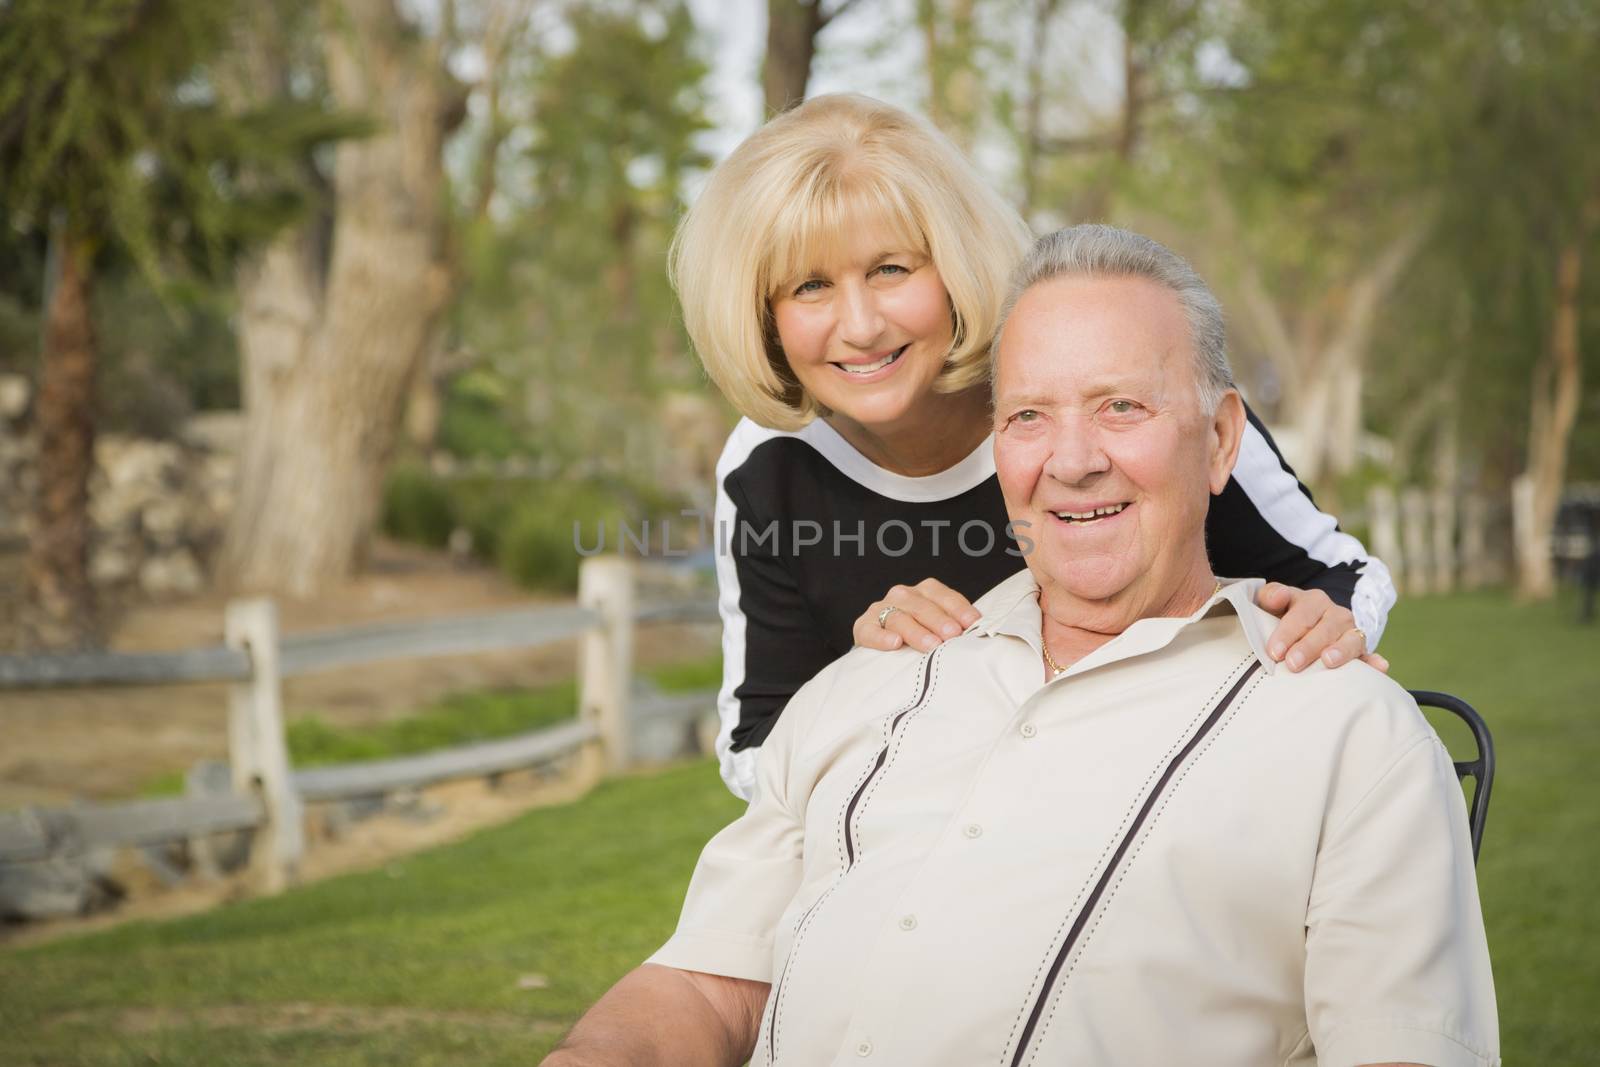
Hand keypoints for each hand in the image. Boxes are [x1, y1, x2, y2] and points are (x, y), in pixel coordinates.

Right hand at [854, 578, 980, 652]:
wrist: (882, 649)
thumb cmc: (917, 639)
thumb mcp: (937, 630)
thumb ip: (954, 628)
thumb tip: (981, 635)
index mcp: (924, 592)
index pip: (943, 596)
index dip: (958, 608)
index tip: (972, 623)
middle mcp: (903, 596)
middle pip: (922, 605)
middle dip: (939, 620)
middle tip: (953, 635)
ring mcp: (881, 609)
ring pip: (899, 617)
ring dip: (916, 631)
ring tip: (931, 645)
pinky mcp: (863, 626)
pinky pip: (871, 630)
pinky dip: (882, 637)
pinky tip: (894, 643)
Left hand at [1255, 583, 1388, 672]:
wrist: (1305, 627)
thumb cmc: (1284, 617)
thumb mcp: (1273, 603)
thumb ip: (1271, 596)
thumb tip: (1277, 596)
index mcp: (1314, 601)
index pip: (1302, 615)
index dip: (1287, 633)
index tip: (1274, 652)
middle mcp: (1336, 615)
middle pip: (1325, 629)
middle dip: (1308, 646)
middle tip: (1292, 664)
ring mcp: (1351, 633)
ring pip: (1350, 640)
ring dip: (1341, 651)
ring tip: (1328, 661)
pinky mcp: (1360, 651)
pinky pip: (1369, 656)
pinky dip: (1374, 662)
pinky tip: (1379, 667)